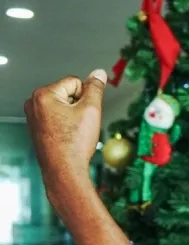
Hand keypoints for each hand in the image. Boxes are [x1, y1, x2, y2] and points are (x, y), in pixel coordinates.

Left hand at [24, 70, 107, 192]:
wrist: (64, 170)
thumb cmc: (74, 144)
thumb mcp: (92, 110)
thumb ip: (95, 88)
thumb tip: (99, 73)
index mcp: (44, 94)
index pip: (75, 82)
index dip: (86, 97)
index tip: (84, 115)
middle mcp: (33, 103)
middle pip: (68, 93)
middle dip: (78, 106)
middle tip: (79, 125)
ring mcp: (33, 116)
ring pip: (63, 106)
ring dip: (73, 116)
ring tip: (73, 133)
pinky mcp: (36, 127)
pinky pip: (57, 118)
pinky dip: (65, 125)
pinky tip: (67, 137)